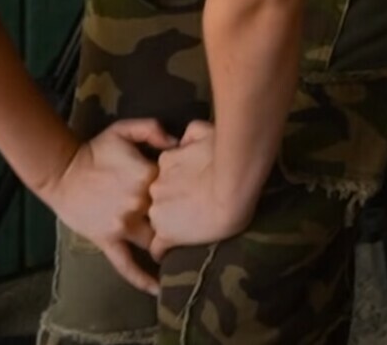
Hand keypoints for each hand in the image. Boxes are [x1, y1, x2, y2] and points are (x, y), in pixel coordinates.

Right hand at [41, 118, 176, 294]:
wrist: (62, 170)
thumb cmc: (95, 149)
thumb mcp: (123, 129)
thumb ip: (152, 129)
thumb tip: (177, 143)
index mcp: (146, 176)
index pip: (177, 185)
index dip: (185, 186)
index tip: (192, 189)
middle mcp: (138, 203)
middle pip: (170, 216)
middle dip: (181, 217)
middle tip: (193, 221)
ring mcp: (123, 225)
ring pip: (155, 241)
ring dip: (167, 246)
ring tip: (183, 253)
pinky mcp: (108, 241)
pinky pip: (127, 266)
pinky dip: (143, 279)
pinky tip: (158, 289)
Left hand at [148, 121, 254, 260]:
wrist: (230, 186)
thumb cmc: (221, 156)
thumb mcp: (203, 131)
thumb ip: (189, 134)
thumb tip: (183, 140)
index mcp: (164, 164)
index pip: (160, 179)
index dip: (172, 186)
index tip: (184, 191)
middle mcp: (156, 187)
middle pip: (156, 199)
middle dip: (168, 205)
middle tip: (189, 210)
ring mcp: (159, 211)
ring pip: (157, 221)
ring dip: (168, 226)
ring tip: (187, 232)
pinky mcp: (167, 234)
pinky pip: (157, 248)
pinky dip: (162, 252)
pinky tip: (169, 255)